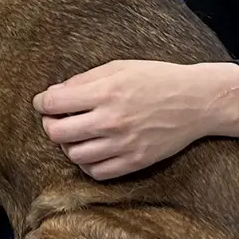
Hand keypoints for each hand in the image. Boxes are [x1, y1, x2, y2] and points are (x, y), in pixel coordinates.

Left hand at [32, 60, 238, 179]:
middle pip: (57, 132)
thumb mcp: (119, 66)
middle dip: (50, 125)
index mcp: (105, 91)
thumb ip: (85, 80)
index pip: (54, 102)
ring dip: (69, 145)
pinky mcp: (135, 161)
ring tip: (76, 135)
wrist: (196, 101)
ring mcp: (123, 144)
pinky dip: (87, 163)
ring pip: (74, 155)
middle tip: (56, 119)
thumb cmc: (157, 78)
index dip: (42, 102)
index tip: (44, 102)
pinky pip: (97, 172)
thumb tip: (55, 93)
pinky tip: (92, 151)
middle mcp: (111, 120)